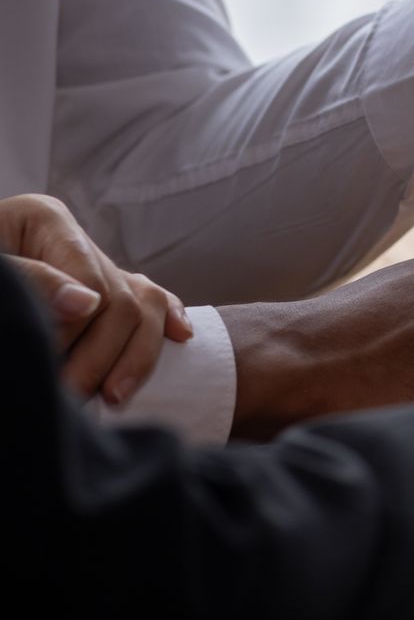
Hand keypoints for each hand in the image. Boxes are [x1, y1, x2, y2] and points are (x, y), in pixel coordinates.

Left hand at [1, 193, 193, 404]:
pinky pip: (150, 298)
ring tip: (111, 398)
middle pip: (119, 297)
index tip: (49, 372)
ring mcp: (89, 264)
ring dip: (134, 355)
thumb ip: (28, 282)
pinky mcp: (98, 290)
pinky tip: (181, 338)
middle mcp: (73, 238)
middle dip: (103, 354)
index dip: (75, 331)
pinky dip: (164, 320)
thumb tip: (86, 304)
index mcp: (42, 219)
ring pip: (143, 304)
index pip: (88, 279)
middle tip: (72, 400)